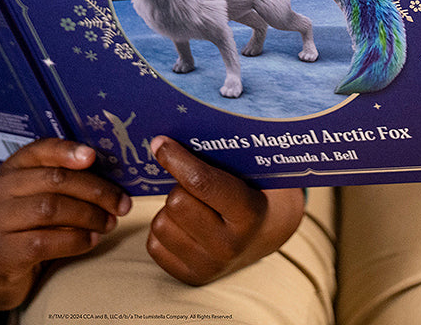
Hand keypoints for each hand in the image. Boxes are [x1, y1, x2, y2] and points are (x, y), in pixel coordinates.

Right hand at [0, 139, 128, 314]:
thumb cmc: (28, 225)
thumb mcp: (40, 195)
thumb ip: (66, 179)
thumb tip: (113, 172)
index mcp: (14, 168)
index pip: (41, 149)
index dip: (68, 151)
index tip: (93, 156)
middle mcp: (1, 190)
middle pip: (56, 180)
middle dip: (96, 191)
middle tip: (122, 203)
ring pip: (52, 209)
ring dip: (90, 216)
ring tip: (110, 223)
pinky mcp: (3, 252)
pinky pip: (45, 241)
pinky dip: (76, 240)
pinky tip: (92, 240)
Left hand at [146, 136, 304, 284]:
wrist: (266, 232)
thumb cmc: (255, 189)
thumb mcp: (250, 170)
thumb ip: (218, 157)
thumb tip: (167, 141)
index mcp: (248, 213)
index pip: (201, 182)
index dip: (177, 159)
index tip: (160, 143)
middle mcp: (229, 245)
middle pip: (176, 202)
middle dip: (180, 185)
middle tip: (194, 183)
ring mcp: (209, 265)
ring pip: (161, 223)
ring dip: (170, 209)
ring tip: (192, 204)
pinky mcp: (191, 278)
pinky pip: (154, 244)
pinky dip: (164, 228)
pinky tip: (183, 223)